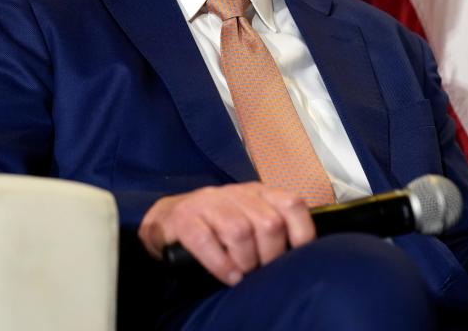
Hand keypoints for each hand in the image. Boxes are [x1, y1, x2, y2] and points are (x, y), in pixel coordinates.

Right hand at [138, 182, 315, 284]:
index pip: (292, 204)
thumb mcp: (248, 219)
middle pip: (269, 223)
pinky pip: (206, 241)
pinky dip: (221, 264)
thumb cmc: (214, 226)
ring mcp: (208, 202)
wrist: (165, 221)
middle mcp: (236, 193)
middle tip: (261, 270)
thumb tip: (300, 255)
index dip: (301, 234)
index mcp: (257, 192)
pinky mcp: (185, 218)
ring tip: (243, 274)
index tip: (295, 257)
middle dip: (270, 255)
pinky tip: (227, 276)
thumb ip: (272, 227)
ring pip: (240, 231)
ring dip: (245, 261)